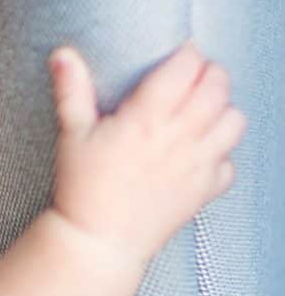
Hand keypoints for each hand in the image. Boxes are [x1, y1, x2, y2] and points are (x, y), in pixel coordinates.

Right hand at [46, 39, 245, 268]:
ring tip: (202, 111)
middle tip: (193, 78)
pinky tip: (199, 154)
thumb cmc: (82, 188)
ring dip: (222, 110)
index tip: (180, 55)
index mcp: (146, 118)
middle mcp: (179, 137)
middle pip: (217, 87)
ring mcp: (197, 164)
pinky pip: (230, 163)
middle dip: (210, 75)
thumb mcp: (71, 135)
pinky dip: (221, 155)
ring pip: (234, 121)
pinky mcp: (204, 190)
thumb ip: (71, 90)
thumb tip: (62, 54)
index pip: (186, 68)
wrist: (97, 241)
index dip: (187, 55)